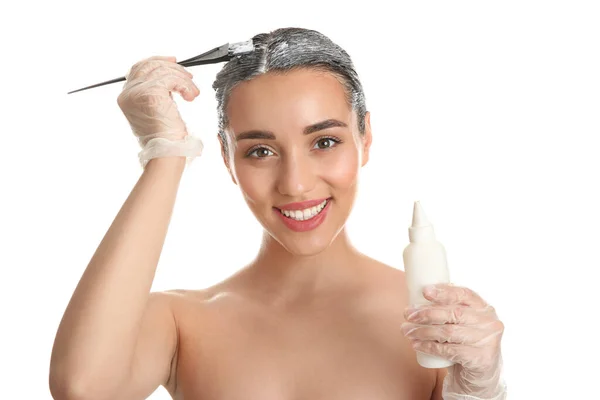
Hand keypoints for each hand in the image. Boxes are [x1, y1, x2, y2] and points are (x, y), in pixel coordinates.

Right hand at [117, 56, 203, 167]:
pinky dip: (185, 85)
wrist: (166, 151)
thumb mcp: (154, 111)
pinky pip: (171, 79)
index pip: (138, 68)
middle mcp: (128, 93)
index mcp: (126, 96)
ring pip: (163, 71)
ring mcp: (138, 93)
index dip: (157, 61)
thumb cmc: (164, 137)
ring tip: (192, 92)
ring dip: (183, 79)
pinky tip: (190, 96)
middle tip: (189, 78)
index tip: (173, 61)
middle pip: (150, 65)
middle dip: (173, 68)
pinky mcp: (151, 94)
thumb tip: (169, 76)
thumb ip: (154, 92)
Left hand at [401, 283, 506, 398]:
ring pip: (449, 332)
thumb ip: (449, 309)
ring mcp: (487, 341)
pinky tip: (416, 345)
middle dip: (427, 313)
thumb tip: (416, 299)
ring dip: (424, 331)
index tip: (425, 291)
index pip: (465, 294)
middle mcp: (489, 322)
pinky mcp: (481, 359)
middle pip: (454, 313)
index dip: (444, 291)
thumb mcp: (463, 323)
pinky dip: (430, 347)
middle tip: (407, 314)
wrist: (482, 374)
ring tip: (407, 331)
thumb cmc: (466, 342)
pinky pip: (450, 351)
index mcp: (484, 307)